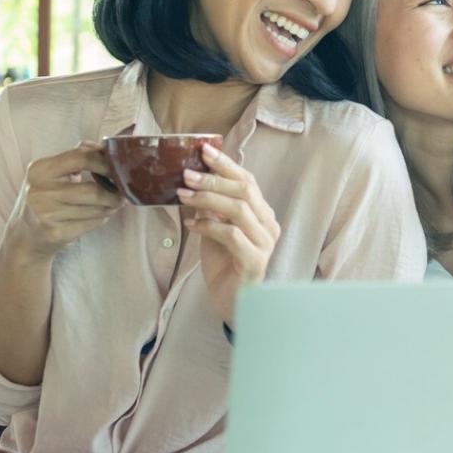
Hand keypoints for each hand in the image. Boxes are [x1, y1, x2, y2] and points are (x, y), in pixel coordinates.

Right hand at [7, 141, 121, 257]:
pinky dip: (101, 219)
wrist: (25, 235)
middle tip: (123, 193)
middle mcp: (40, 191)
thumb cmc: (46, 198)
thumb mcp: (52, 173)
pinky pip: (91, 224)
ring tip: (113, 204)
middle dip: (114, 193)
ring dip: (110, 207)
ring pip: (95, 209)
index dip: (105, 163)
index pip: (81, 157)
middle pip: (92, 190)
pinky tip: (100, 216)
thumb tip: (102, 146)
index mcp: (40, 170)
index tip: (117, 168)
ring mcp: (47, 214)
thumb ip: (76, 157)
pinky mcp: (56, 234)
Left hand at [177, 144, 279, 324]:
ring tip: (183, 196)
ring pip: (239, 210)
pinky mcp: (255, 261)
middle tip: (186, 174)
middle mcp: (269, 225)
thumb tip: (192, 178)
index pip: (248, 181)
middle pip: (245, 191)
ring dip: (208, 200)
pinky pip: (231, 235)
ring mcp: (265, 243)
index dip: (226, 164)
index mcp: (262, 213)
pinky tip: (191, 225)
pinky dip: (208, 226)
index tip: (203, 150)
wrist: (231, 302)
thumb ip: (213, 207)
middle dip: (213, 179)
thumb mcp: (216, 228)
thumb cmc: (224, 263)